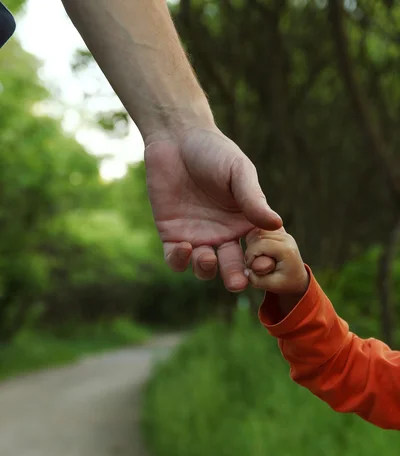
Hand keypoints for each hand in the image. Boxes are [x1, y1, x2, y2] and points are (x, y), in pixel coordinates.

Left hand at [144, 126, 281, 291]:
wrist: (176, 138)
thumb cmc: (214, 151)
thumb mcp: (239, 173)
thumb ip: (253, 199)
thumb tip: (277, 224)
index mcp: (245, 222)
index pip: (256, 251)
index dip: (260, 262)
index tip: (261, 264)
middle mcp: (223, 234)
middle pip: (232, 267)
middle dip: (235, 278)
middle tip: (238, 283)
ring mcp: (197, 237)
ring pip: (204, 268)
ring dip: (207, 269)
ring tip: (208, 256)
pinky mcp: (172, 235)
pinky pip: (175, 259)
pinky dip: (180, 260)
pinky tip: (185, 247)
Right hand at [245, 228, 308, 296]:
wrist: (298, 278)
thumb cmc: (285, 283)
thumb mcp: (271, 286)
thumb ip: (256, 279)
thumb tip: (245, 269)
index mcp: (286, 249)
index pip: (260, 244)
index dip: (250, 256)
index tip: (251, 268)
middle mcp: (286, 238)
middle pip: (258, 236)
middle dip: (251, 251)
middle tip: (254, 264)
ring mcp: (283, 233)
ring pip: (258, 232)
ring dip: (252, 245)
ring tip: (257, 258)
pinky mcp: (279, 232)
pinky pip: (261, 231)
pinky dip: (256, 240)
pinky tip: (258, 251)